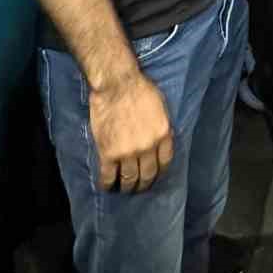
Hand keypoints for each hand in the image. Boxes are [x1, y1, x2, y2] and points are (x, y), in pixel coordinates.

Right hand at [89, 73, 173, 192]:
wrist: (116, 84)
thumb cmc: (139, 89)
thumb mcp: (161, 108)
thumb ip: (162, 127)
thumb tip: (161, 141)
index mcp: (163, 135)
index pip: (165, 163)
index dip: (159, 173)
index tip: (154, 176)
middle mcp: (148, 147)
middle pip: (148, 175)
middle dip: (143, 184)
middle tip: (138, 187)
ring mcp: (128, 152)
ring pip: (129, 179)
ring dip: (126, 187)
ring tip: (123, 189)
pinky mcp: (108, 153)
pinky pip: (108, 176)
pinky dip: (107, 184)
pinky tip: (107, 186)